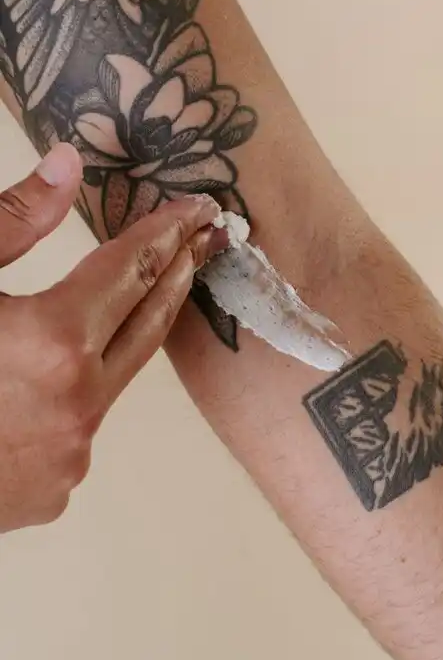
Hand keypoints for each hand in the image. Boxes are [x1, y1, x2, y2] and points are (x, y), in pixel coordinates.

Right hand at [0, 143, 225, 532]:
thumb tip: (68, 165)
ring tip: (137, 298)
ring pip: (110, 382)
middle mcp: (78, 404)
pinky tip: (39, 388)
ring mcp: (70, 457)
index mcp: (52, 342)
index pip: (131, 269)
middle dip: (177, 275)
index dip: (164, 232)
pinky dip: (66, 399)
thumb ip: (12, 221)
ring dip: (120, 338)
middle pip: (147, 324)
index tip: (196, 209)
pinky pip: (73, 431)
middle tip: (206, 241)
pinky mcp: (54, 494)